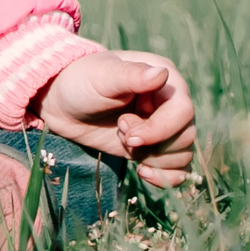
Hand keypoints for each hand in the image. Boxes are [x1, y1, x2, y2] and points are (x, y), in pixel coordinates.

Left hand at [35, 50, 196, 187]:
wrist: (64, 104)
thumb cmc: (82, 81)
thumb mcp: (103, 76)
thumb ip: (132, 75)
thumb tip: (162, 74)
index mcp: (166, 77)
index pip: (182, 110)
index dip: (159, 128)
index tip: (124, 130)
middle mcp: (170, 102)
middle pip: (186, 136)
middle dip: (152, 143)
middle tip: (121, 133)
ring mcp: (164, 126)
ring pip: (182, 154)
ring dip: (154, 157)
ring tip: (124, 140)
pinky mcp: (155, 147)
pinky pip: (178, 169)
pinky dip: (165, 177)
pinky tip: (142, 172)